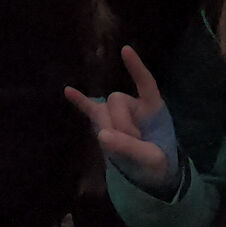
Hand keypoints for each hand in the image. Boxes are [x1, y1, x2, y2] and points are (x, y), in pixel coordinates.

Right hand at [65, 45, 179, 189]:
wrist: (150, 176)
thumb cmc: (158, 164)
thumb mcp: (151, 159)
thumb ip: (130, 147)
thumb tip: (102, 134)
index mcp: (153, 108)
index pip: (145, 82)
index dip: (136, 67)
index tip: (125, 50)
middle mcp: (134, 105)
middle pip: (118, 100)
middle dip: (120, 123)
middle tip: (133, 143)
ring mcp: (117, 113)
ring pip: (103, 109)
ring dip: (108, 126)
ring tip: (121, 146)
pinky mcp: (105, 123)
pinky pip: (90, 108)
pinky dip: (80, 100)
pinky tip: (67, 90)